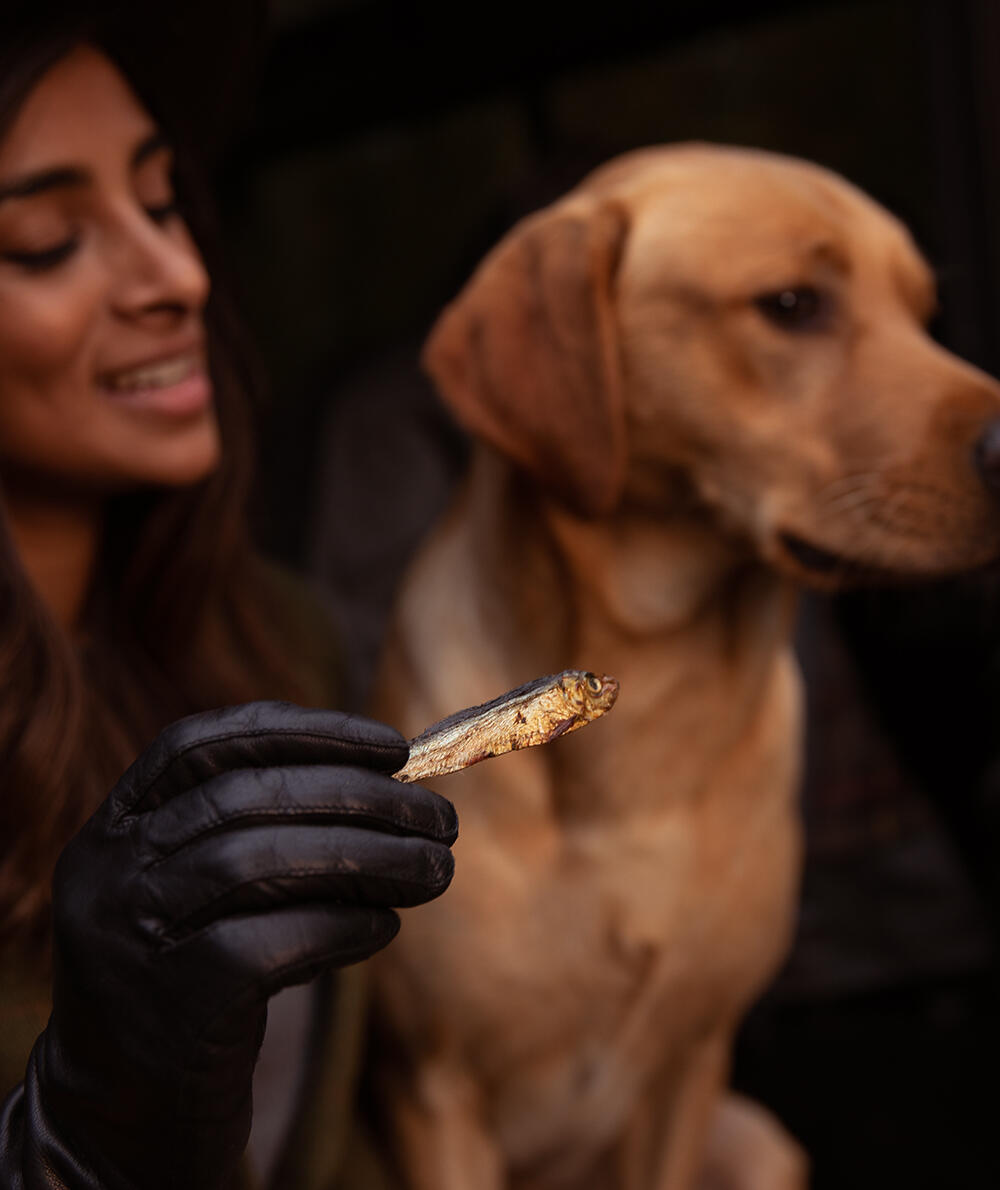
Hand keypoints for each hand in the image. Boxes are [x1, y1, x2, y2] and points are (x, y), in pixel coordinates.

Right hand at [0, 702, 455, 1188]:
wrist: (126, 1115)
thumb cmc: (195, 983)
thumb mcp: (211, 896)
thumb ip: (274, 838)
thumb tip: (402, 798)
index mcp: (115, 826)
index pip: (200, 742)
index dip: (302, 730)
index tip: (392, 745)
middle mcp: (107, 869)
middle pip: (243, 796)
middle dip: (358, 795)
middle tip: (440, 818)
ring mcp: (127, 934)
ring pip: (258, 861)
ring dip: (368, 856)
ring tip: (435, 868)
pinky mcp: (172, 1000)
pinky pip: (273, 942)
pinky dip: (342, 925)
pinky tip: (384, 926)